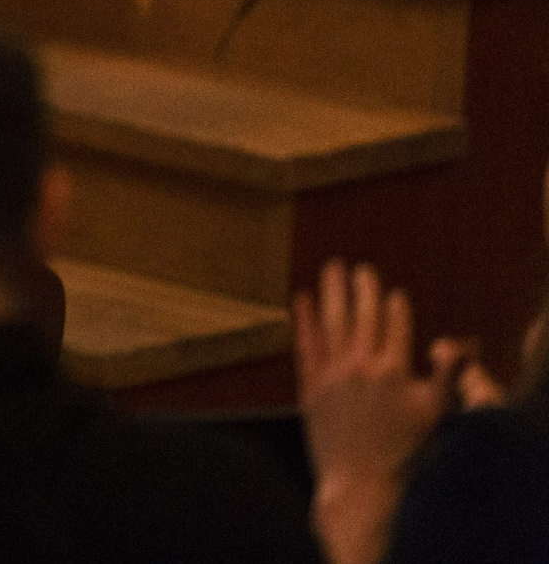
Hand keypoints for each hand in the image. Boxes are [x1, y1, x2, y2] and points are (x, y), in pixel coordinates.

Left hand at [294, 260, 495, 563]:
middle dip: (363, 288)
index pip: (394, 325)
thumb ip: (444, 375)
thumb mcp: (434, 412)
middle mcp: (360, 365)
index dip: (394, 305)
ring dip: (331, 293)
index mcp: (393, 370)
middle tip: (361, 267)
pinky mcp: (310, 387)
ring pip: (331, 322)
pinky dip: (303, 321)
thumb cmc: (403, 450)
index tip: (393, 291)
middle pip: (361, 316)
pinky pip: (305, 345)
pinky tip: (300, 300)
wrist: (362, 482)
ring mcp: (332, 374)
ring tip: (331, 268)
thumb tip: (450, 344)